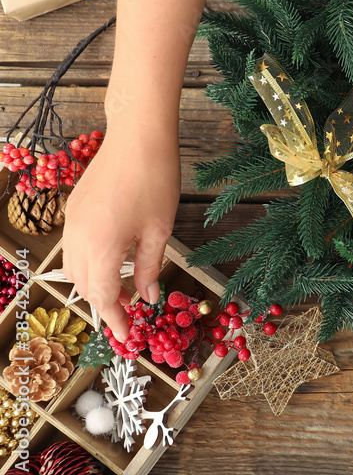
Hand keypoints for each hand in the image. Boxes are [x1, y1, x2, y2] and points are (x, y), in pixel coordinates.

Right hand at [63, 127, 179, 340]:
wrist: (136, 136)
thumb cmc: (155, 180)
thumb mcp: (160, 229)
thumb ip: (150, 267)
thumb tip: (147, 297)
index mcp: (101, 248)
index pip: (103, 297)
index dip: (116, 320)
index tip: (127, 338)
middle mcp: (78, 239)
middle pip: (85, 286)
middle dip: (107, 304)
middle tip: (133, 311)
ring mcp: (71, 223)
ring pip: (76, 268)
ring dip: (98, 283)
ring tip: (128, 287)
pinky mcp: (73, 210)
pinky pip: (75, 248)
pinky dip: (91, 263)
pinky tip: (116, 259)